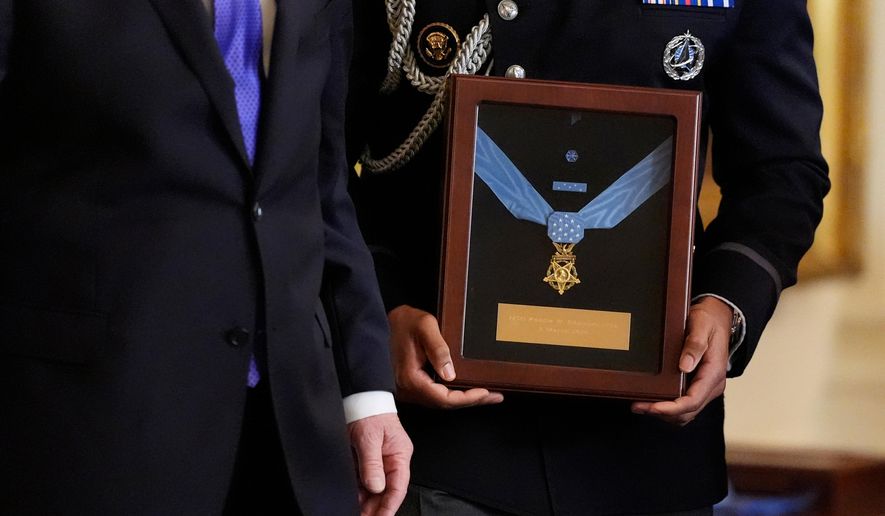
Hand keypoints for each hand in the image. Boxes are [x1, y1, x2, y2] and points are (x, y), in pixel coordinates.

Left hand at [349, 413, 412, 515]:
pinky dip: (359, 491)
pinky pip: (365, 479)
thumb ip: (371, 464)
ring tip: (356, 511)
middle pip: (386, 491)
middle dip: (375, 508)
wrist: (358, 397)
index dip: (389, 506)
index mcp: (399, 454)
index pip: (398, 487)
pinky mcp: (367, 459)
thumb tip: (376, 487)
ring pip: (375, 488)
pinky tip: (352, 498)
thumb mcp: (368, 438)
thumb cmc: (368, 412)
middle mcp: (392, 460)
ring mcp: (379, 460)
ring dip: (366, 501)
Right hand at [388, 305, 503, 408]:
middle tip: (495, 396)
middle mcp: (408, 390)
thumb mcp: (424, 327)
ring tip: (487, 394)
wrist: (380, 322)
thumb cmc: (402, 322)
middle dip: (471, 401)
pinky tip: (466, 389)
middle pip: (444, 404)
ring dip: (463, 399)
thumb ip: (439, 350)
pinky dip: (452, 394)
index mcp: (411, 379)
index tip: (486, 392)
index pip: (444, 398)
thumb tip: (451, 375)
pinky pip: (434, 394)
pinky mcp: (410, 385)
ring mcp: (408, 389)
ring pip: (440, 401)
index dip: (467, 398)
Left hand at [631, 296, 731, 424]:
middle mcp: (711, 385)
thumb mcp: (701, 325)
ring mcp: (705, 387)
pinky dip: (668, 407)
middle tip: (638, 406)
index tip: (653, 407)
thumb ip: (695, 345)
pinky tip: (651, 400)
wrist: (717, 317)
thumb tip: (685, 366)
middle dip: (662, 413)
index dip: (672, 408)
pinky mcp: (697, 385)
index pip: (693, 401)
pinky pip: (684, 404)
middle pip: (687, 412)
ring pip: (685, 412)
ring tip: (640, 405)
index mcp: (713, 373)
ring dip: (664, 413)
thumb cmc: (709, 321)